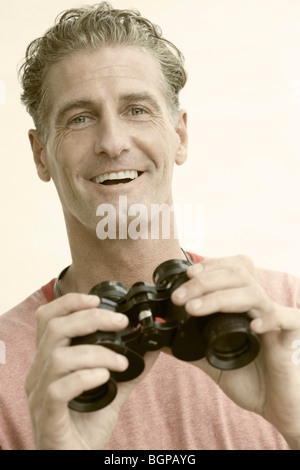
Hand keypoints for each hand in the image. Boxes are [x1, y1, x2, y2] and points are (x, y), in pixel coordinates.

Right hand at [25, 293, 157, 449]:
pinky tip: (106, 378)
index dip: (69, 302)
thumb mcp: (112, 390)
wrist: (76, 460)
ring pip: (59, 356)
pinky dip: (85, 377)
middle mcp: (39, 372)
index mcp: (49, 360)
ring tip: (121, 362)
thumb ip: (129, 368)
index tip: (98, 299)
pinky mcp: (47, 415)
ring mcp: (40, 393)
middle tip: (121, 323)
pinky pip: (58, 388)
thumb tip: (153, 348)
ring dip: (97, 353)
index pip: (47, 318)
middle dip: (91, 318)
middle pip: (55, 328)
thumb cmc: (85, 424)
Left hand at [171, 255, 299, 448]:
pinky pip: (286, 319)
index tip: (187, 275)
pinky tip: (253, 327)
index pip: (231, 269)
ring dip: (220, 297)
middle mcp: (259, 307)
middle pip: (237, 275)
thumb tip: (163, 335)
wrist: (275, 406)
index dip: (211, 266)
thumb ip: (189, 346)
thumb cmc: (250, 378)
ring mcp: (275, 320)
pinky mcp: (292, 337)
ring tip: (194, 309)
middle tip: (180, 297)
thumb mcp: (212, 359)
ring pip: (253, 293)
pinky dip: (269, 319)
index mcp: (243, 305)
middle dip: (204, 281)